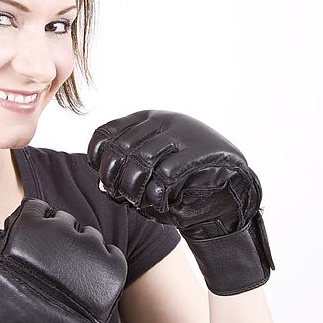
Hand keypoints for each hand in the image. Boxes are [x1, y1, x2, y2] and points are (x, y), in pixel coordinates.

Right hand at [0, 198, 126, 322]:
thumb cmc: (14, 306)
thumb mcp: (2, 265)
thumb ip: (9, 241)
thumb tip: (13, 225)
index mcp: (31, 225)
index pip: (36, 208)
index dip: (36, 223)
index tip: (37, 239)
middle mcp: (62, 229)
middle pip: (64, 221)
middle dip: (60, 237)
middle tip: (54, 263)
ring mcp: (89, 246)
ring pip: (89, 236)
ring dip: (82, 251)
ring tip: (73, 278)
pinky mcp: (111, 265)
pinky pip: (111, 253)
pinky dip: (104, 263)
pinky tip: (92, 279)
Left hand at [87, 109, 273, 294]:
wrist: (224, 189)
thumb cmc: (179, 183)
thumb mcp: (147, 170)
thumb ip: (124, 173)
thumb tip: (103, 186)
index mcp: (144, 119)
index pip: (104, 134)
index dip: (97, 161)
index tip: (105, 182)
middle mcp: (160, 120)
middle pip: (119, 149)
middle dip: (115, 181)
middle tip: (123, 198)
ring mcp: (181, 133)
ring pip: (140, 162)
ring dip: (135, 191)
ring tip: (141, 203)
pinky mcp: (199, 151)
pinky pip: (166, 176)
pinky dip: (158, 197)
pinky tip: (162, 204)